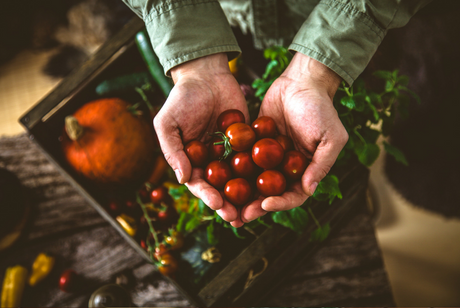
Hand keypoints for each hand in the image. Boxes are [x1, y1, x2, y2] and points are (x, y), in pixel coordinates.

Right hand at [153, 53, 248, 222]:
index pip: (199, 184)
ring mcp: (230, 153)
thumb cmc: (182, 99)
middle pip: (221, 188)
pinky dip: (262, 172)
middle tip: (239, 217)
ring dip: (246, 196)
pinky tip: (272, 183)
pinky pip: (254, 159)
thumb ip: (172, 151)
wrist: (206, 75)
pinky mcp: (247, 142)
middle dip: (229, 204)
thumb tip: (182, 179)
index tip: (218, 205)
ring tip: (256, 210)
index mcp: (191, 161)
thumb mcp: (168, 123)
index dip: (208, 196)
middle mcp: (211, 161)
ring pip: (239, 179)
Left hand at [236, 53, 347, 225]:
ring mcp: (269, 157)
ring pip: (254, 181)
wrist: (301, 81)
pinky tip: (218, 177)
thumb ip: (321, 164)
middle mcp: (286, 168)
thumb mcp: (330, 137)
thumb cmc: (321, 108)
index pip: (294, 195)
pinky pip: (243, 159)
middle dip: (255, 206)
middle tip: (239, 216)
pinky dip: (232, 170)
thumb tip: (309, 190)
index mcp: (305, 171)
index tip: (265, 205)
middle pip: (270, 194)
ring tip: (225, 204)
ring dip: (241, 194)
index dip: (280, 204)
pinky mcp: (254, 143)